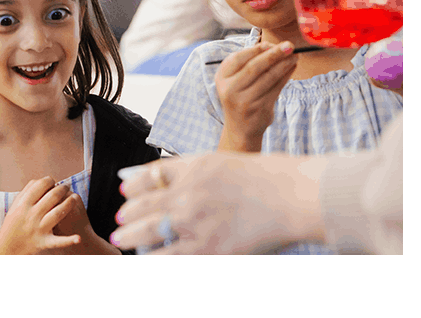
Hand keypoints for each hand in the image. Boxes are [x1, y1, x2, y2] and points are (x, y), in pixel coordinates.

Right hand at [0, 177, 82, 254]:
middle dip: (62, 188)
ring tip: (73, 198)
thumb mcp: (14, 206)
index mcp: (22, 205)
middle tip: (66, 186)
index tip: (53, 181)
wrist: (7, 247)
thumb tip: (41, 179)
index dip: (50, 180)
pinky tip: (78, 238)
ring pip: (59, 213)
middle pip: (52, 196)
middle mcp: (31, 216)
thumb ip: (26, 192)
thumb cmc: (13, 224)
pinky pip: (58, 241)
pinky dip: (69, 240)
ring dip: (69, 203)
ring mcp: (38, 229)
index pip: (40, 185)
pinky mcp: (44, 242)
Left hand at [113, 154, 320, 253]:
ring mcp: (194, 222)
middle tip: (121, 220)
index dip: (134, 184)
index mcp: (196, 167)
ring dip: (131, 236)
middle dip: (128, 214)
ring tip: (123, 240)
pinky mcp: (205, 248)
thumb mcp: (231, 163)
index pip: (150, 174)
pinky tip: (147, 256)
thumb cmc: (276, 179)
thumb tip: (171, 178)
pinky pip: (166, 256)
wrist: (298, 197)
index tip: (127, 189)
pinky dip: (152, 256)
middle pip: (142, 204)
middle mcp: (189, 193)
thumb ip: (198, 170)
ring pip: (146, 231)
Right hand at [215, 40, 298, 151]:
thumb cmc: (241, 97)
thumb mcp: (236, 81)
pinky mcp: (259, 108)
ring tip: (295, 55)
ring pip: (269, 77)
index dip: (256, 49)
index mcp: (222, 78)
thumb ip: (250, 64)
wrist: (240, 129)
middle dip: (274, 54)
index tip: (271, 43)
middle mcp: (230, 89)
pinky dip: (286, 75)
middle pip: (255, 67)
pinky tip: (292, 67)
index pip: (238, 58)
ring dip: (284, 64)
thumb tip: (274, 46)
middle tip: (289, 45)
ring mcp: (245, 100)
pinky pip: (276, 88)